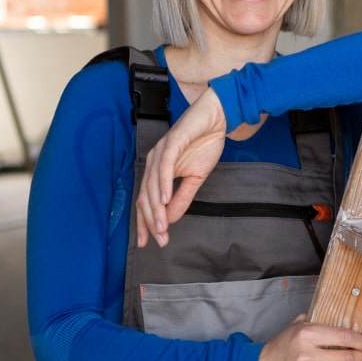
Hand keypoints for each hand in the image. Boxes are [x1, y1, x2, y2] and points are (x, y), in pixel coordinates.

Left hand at [135, 90, 229, 247]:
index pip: (145, 201)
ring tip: (161, 227)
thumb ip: (182, 198)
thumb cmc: (204, 144)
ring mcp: (160, 152)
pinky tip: (165, 199)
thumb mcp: (195, 179)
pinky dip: (163, 184)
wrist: (216, 118)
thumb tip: (170, 220)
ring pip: (152, 185)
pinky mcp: (172, 143)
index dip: (146, 222)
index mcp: (157, 171)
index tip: (149, 242)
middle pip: (145, 196)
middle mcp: (153, 162)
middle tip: (160, 239)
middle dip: (151, 220)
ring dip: (156, 208)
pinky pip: (164, 166)